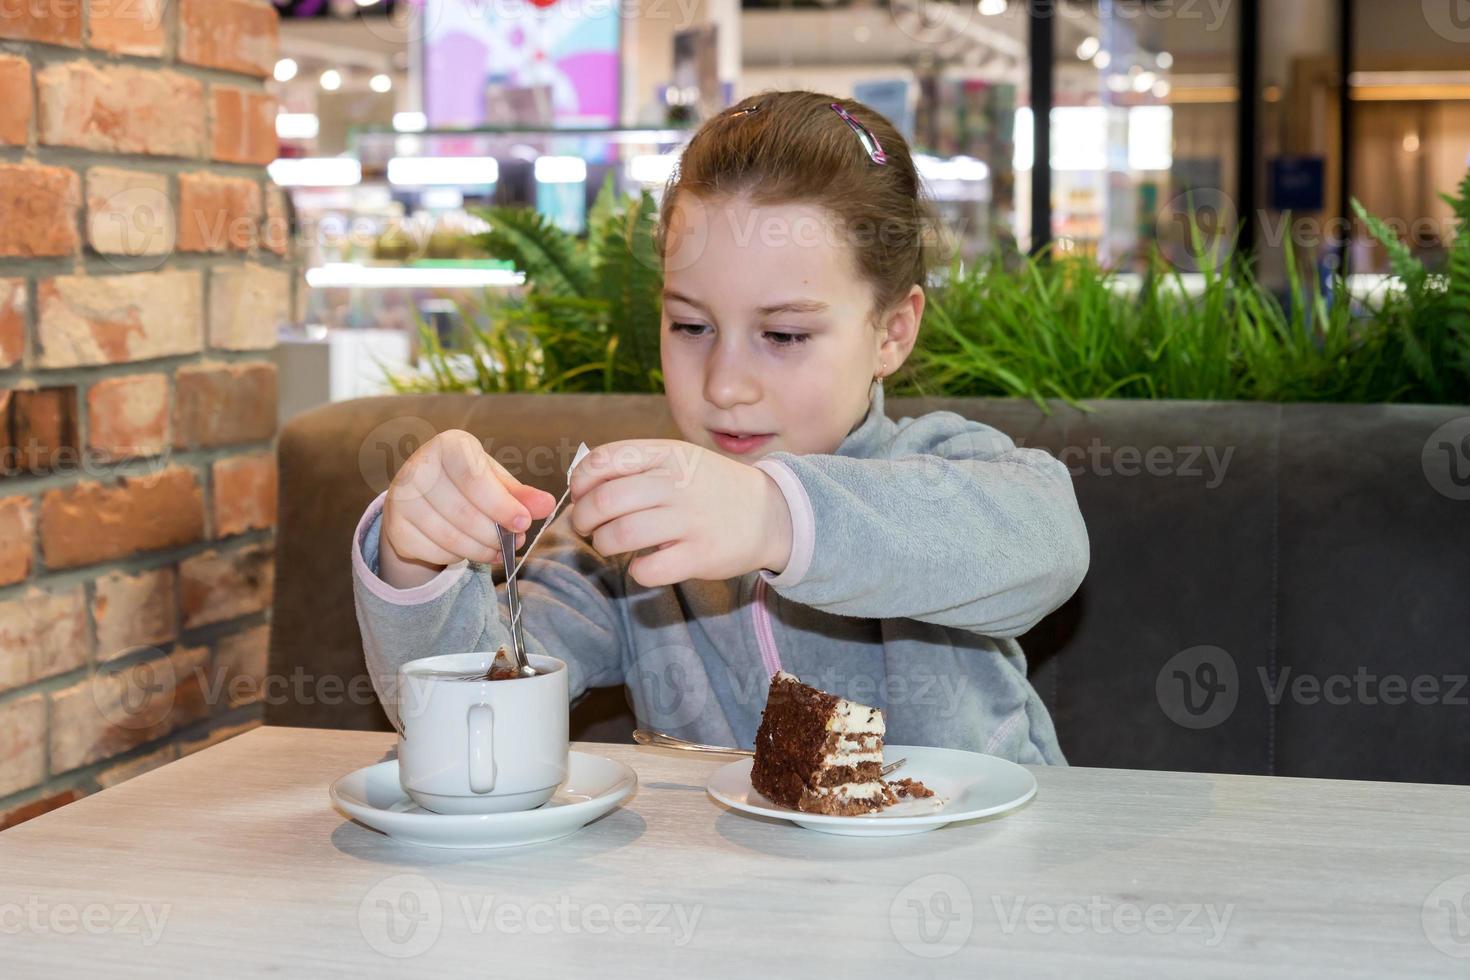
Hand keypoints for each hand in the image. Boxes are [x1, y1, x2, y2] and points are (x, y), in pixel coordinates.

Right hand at [380, 429, 556, 589]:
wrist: (423, 499)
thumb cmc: (467, 485)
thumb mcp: (496, 483)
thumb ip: (521, 495)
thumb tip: (547, 505)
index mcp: (448, 445)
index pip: (474, 477)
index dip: (501, 505)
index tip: (523, 523)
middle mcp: (418, 467)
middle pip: (464, 512)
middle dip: (495, 535)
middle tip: (515, 542)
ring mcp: (401, 498)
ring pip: (450, 537)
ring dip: (481, 550)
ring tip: (496, 549)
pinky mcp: (395, 527)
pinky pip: (435, 552)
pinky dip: (457, 557)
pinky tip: (465, 548)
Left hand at [568, 439, 792, 587]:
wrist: (772, 513)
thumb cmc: (712, 488)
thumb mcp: (679, 458)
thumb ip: (635, 465)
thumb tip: (581, 486)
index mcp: (667, 454)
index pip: (602, 462)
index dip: (580, 483)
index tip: (582, 497)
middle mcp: (676, 483)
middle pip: (605, 502)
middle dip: (584, 520)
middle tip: (589, 528)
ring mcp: (689, 520)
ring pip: (620, 535)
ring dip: (604, 545)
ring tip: (610, 545)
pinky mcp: (700, 555)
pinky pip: (648, 569)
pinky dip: (637, 571)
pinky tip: (643, 565)